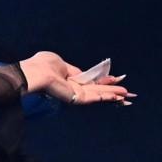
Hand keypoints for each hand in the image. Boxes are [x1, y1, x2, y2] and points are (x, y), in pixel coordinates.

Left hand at [19, 51, 133, 105]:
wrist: (35, 74)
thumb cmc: (42, 65)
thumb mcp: (60, 62)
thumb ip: (73, 70)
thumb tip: (82, 74)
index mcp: (68, 78)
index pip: (88, 81)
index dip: (102, 80)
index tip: (115, 78)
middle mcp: (72, 88)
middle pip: (96, 90)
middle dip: (112, 90)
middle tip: (127, 92)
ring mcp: (74, 94)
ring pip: (98, 95)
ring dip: (113, 95)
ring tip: (127, 96)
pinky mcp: (75, 98)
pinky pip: (94, 98)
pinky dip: (107, 98)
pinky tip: (118, 98)